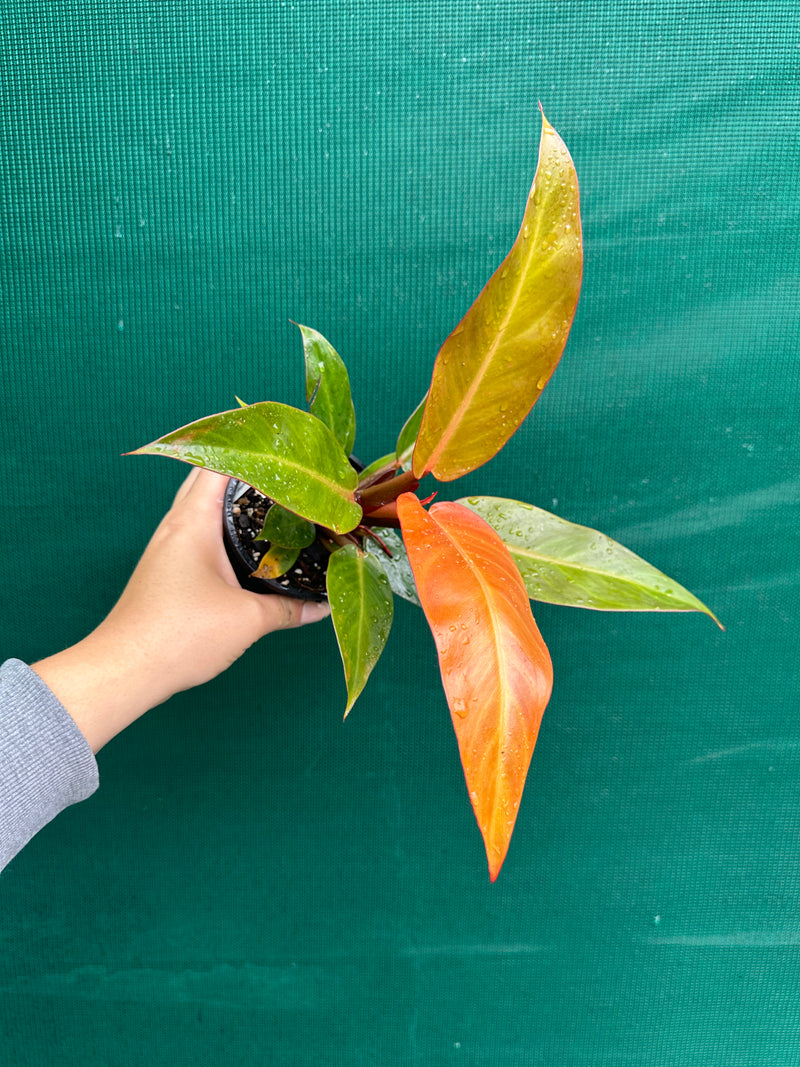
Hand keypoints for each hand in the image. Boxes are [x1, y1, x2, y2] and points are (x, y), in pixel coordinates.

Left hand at [33, 468, 329, 750]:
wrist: (127, 670)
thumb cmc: (179, 635)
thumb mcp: (247, 621)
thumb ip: (289, 609)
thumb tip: (322, 605)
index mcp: (192, 522)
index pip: (219, 463)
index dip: (252, 449)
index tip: (286, 447)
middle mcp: (176, 526)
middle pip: (208, 479)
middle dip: (245, 471)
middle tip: (286, 473)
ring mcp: (167, 547)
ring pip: (201, 507)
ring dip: (231, 500)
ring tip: (273, 501)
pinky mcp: (165, 569)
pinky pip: (197, 533)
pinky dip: (221, 527)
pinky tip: (245, 543)